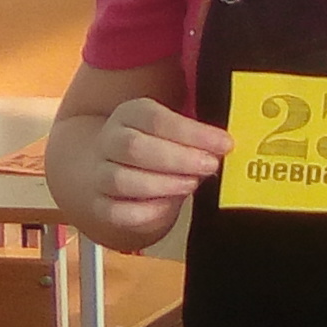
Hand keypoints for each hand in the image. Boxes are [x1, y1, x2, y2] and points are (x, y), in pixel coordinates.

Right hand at [89, 98, 229, 241]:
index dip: (193, 133)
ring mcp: (99, 173)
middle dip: (179, 159)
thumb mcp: (172, 131)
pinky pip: (117, 212)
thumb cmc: (155, 147)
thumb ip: (197, 136)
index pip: (156, 119)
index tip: (225, 144)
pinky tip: (169, 206)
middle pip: (134, 148)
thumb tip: (227, 146)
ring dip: (164, 184)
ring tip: (192, 183)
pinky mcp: (99, 204)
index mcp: (130, 114)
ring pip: (122, 180)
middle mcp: (109, 141)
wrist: (110, 167)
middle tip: (210, 165)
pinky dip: (146, 212)